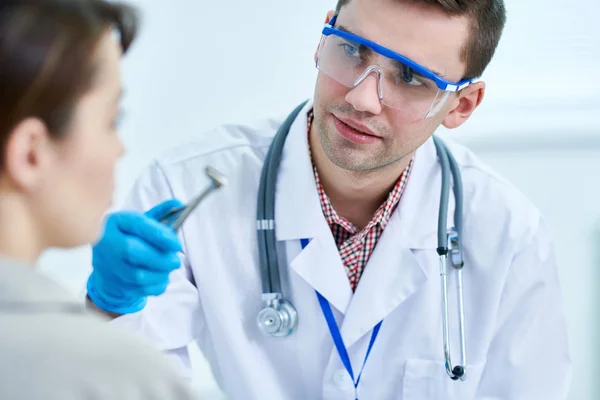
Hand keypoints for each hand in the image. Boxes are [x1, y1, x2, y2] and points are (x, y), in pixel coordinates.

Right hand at [86, 199, 183, 314]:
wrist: (107, 266)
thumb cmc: (128, 239)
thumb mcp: (140, 223)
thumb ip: (160, 213)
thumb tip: (179, 204)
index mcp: (116, 222)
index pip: (137, 225)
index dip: (159, 234)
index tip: (176, 243)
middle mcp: (108, 243)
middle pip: (133, 251)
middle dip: (160, 257)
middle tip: (176, 260)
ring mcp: (109, 266)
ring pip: (137, 275)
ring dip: (160, 273)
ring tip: (169, 268)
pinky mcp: (114, 285)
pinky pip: (140, 290)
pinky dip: (156, 286)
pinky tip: (161, 278)